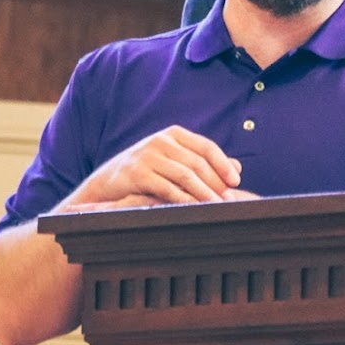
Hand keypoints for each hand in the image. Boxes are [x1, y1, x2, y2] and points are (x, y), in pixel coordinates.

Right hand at [58, 125, 242, 209]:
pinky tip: (195, 210)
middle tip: (228, 200)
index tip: (236, 181)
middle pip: (198, 163)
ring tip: (216, 207)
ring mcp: (148, 155)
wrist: (106, 185)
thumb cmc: (146, 173)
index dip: (223, 163)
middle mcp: (161, 141)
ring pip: (185, 175)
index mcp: (173, 134)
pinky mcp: (138, 173)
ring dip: (204, 193)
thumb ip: (204, 162)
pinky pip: (168, 188)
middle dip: (216, 183)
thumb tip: (238, 167)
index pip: (206, 146)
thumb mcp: (174, 162)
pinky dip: (184, 200)